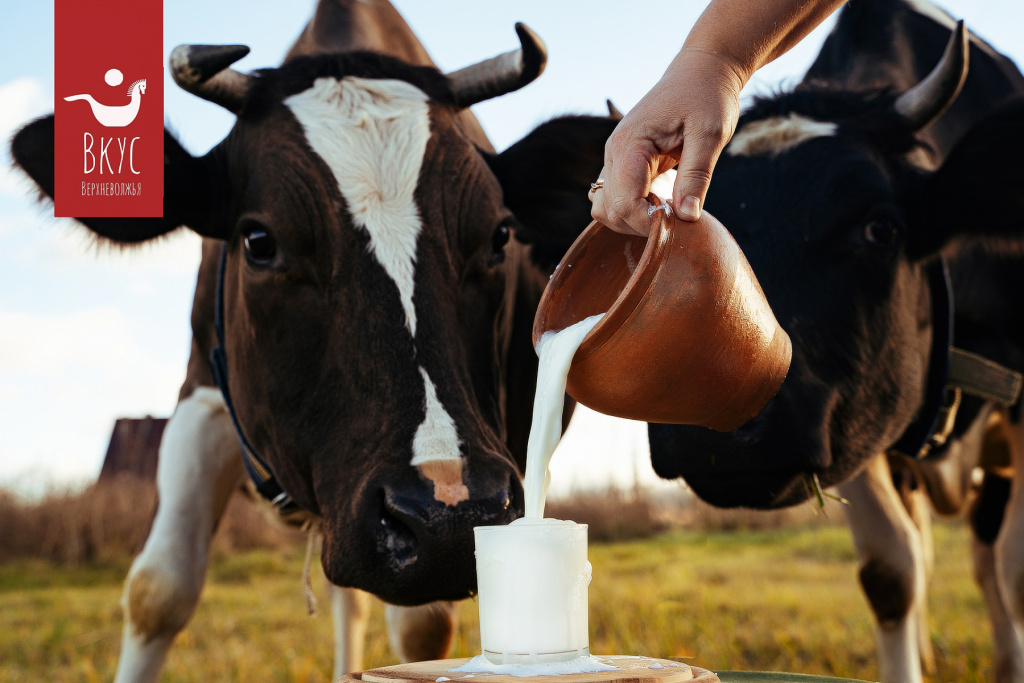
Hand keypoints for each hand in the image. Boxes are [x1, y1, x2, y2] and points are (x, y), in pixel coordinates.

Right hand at [591, 49, 743, 235]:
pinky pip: (616, 199)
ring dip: (635, 221)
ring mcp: (615, 159)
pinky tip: (663, 203)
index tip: (679, 222)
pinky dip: (635, 211)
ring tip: (670, 210)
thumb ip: (696, 176)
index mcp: (630, 144)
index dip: (648, 223)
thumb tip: (686, 218)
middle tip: (679, 217)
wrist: (701, 71)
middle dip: (642, 224)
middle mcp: (614, 153)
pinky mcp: (623, 164)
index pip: (623, 202)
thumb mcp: (711, 134)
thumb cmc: (707, 96)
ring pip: (607, 209)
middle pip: (610, 210)